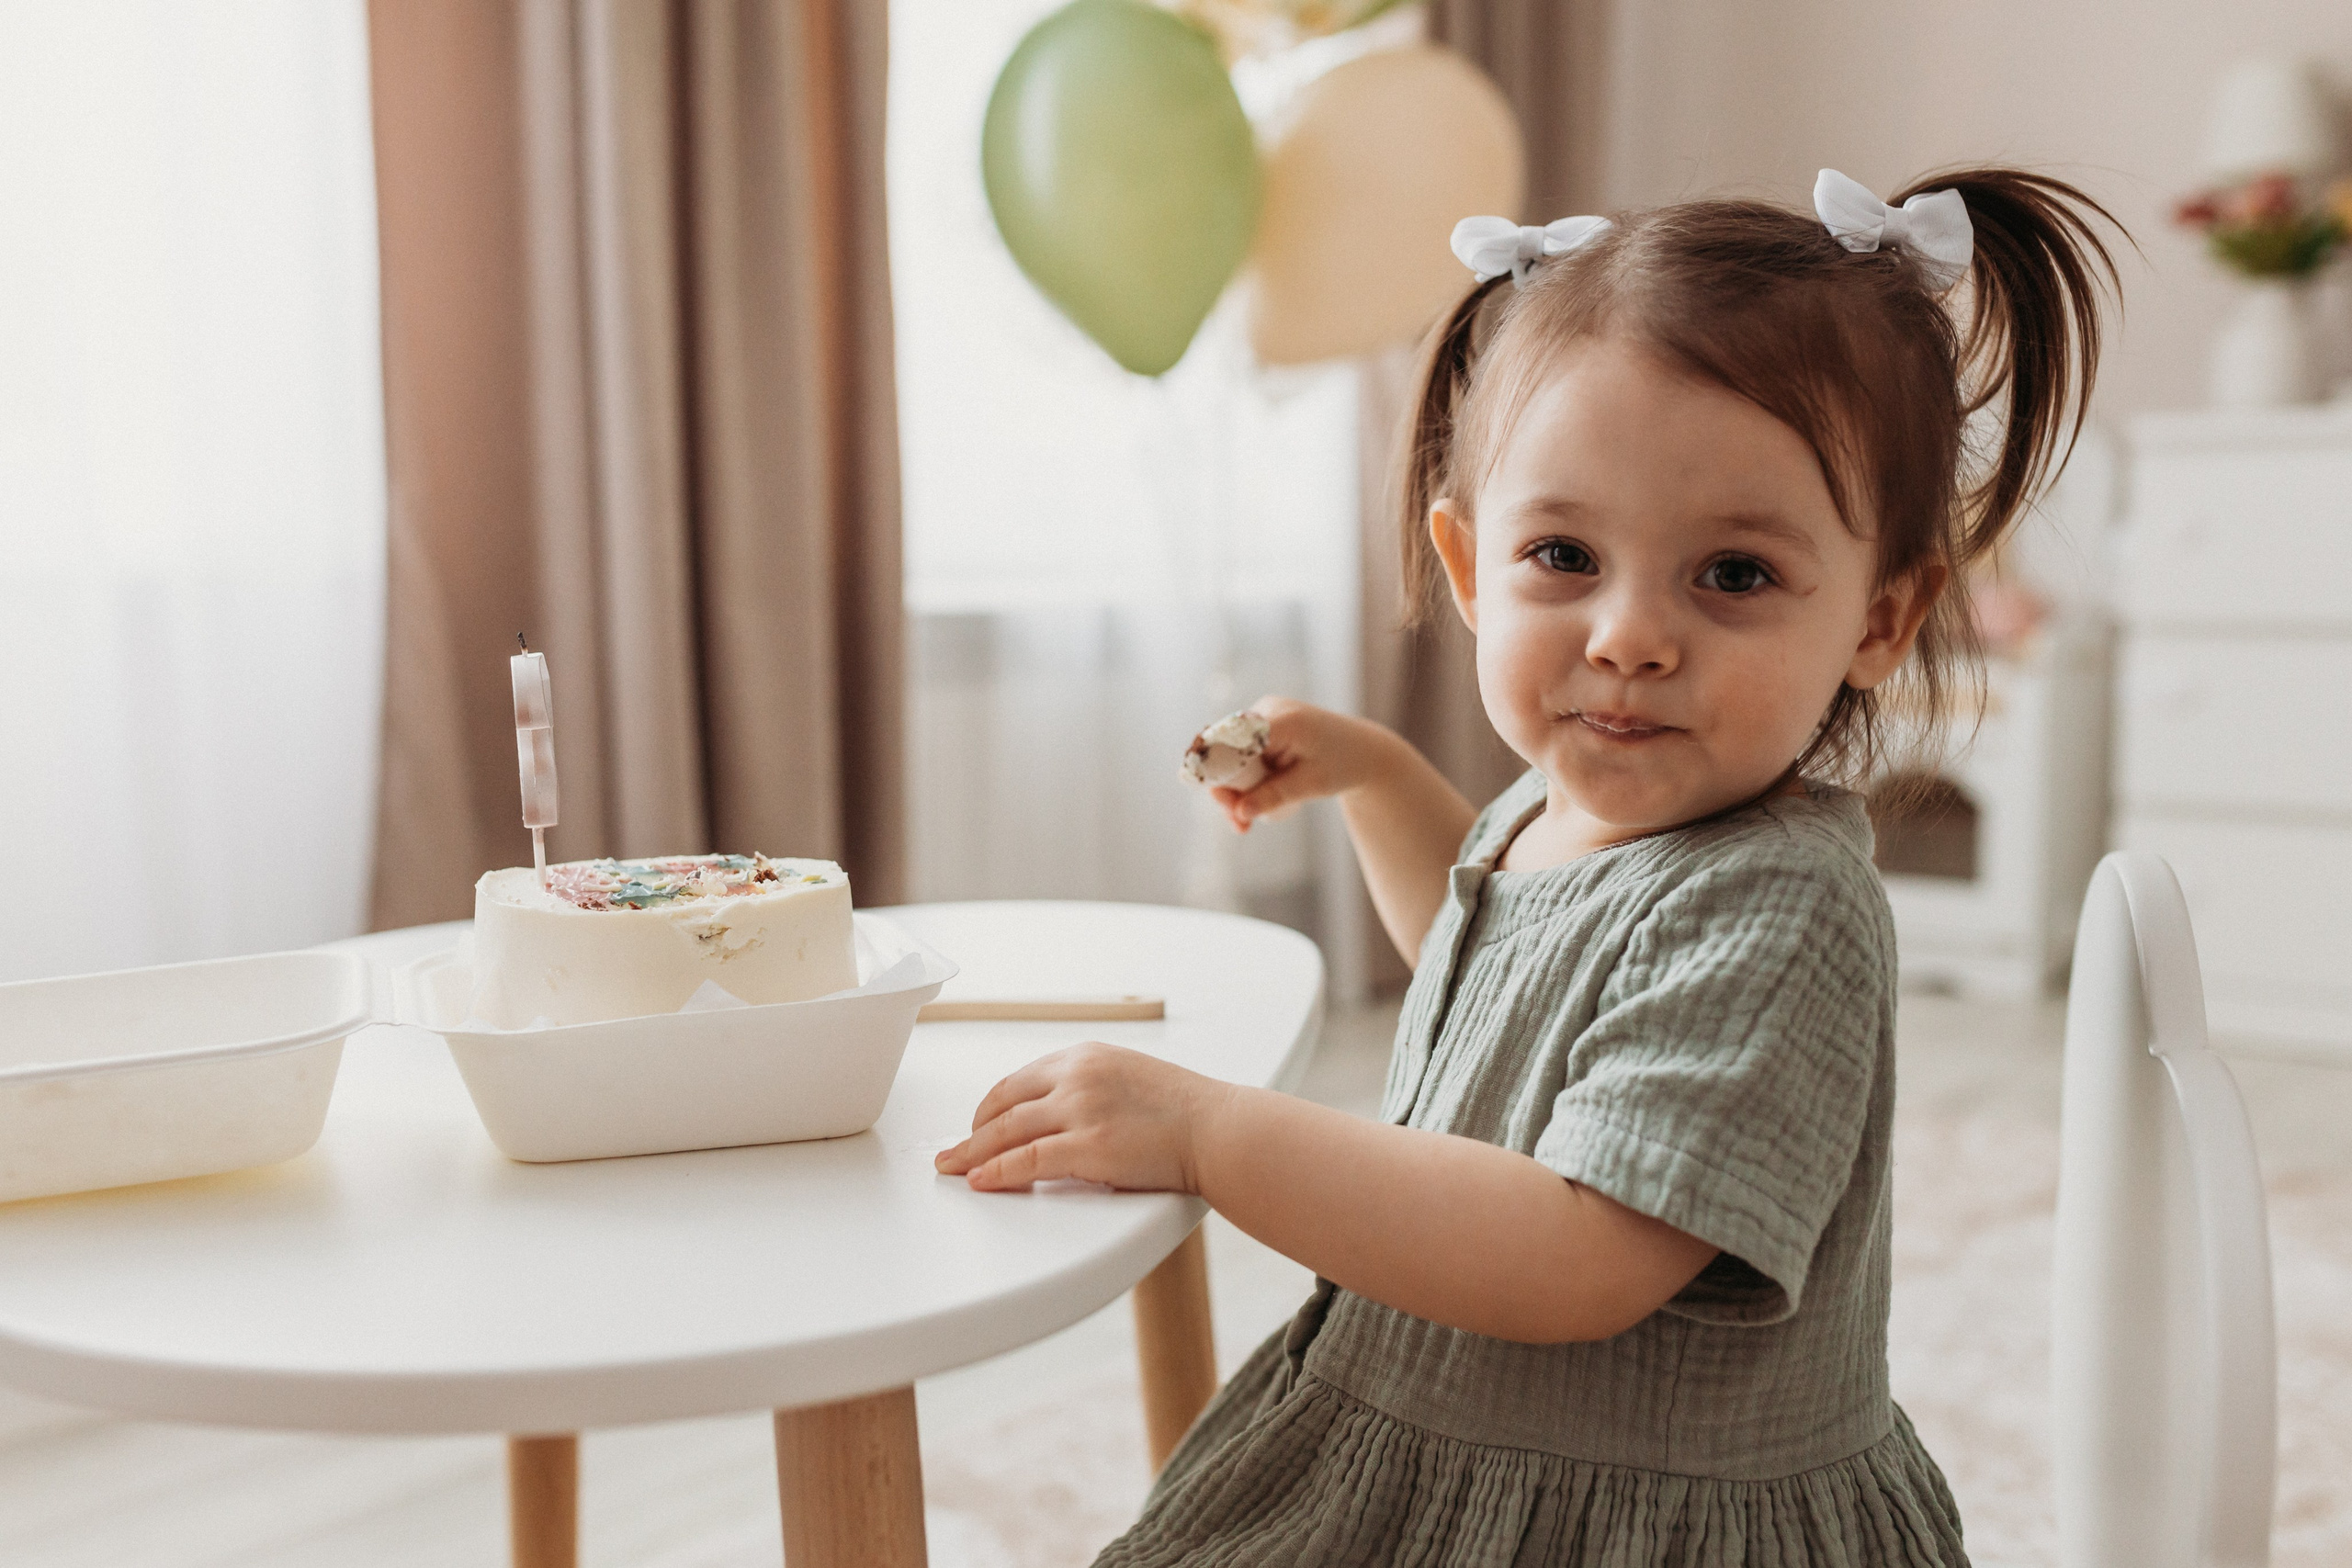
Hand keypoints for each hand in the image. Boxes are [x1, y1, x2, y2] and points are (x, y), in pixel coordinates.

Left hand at [934, 1043, 1231, 1192]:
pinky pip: (1025, 1160)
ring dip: (972, 1153)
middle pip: (1003, 1102)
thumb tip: (1056, 1121)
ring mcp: (1081, 1108)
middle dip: (973, 1131)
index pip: (1020, 1080)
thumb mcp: (1129, 1081)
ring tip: (953, 1169)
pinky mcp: (1088, 1145)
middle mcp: (1077, 1075)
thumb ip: (1090, 1092)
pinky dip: (996, 1171)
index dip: (991, 1107)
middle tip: (954, 1152)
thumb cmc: (1185, 1114)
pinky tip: (981, 1180)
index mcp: (1086, 1056)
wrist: (1220, 1130)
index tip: (978, 1126)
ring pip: (1006, 1130)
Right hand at [1211, 697, 1403, 833]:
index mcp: (1284, 719)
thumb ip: (1274, 796)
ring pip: (1232, 757)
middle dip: (1229, 790)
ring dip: (1236, 791)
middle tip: (1240, 826)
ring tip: (1244, 825)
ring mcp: (1263, 716)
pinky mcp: (1262, 728)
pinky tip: (1250, 807)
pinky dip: (1245, 782)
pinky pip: (1242, 756)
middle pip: (1229, 750)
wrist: (1363, 751)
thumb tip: (1240, 812)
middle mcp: (1268, 710)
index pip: (1235, 740)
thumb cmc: (1343, 765)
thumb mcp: (1311, 785)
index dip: (1220, 770)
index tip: (1225, 804)